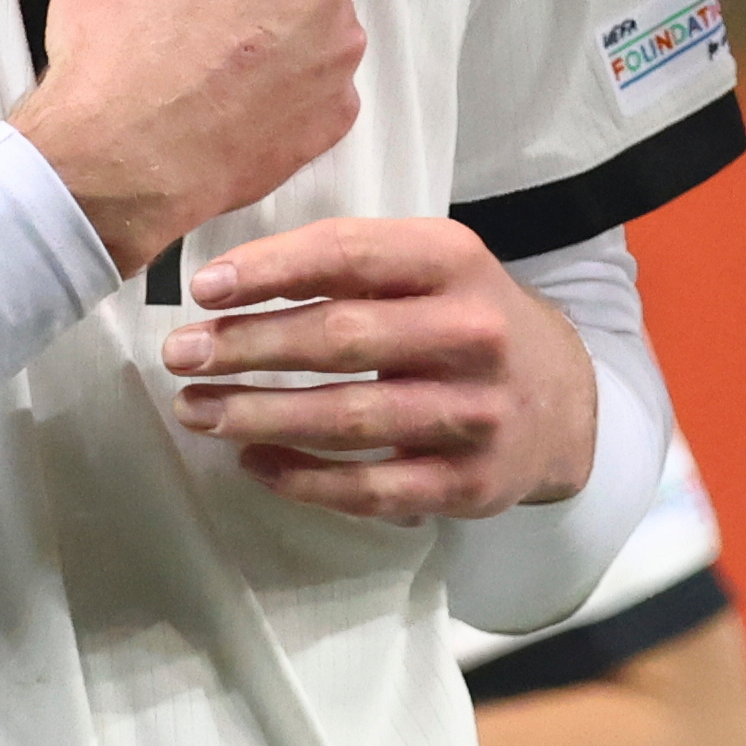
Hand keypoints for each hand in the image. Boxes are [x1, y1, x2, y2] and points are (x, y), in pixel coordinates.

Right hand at [11, 0, 362, 274]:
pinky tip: (236, 102)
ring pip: (309, 16)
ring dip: (275, 27)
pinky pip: (316, 81)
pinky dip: (285, 86)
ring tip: (214, 64)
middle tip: (191, 14)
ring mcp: (338, 45)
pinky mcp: (339, 109)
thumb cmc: (110, 35)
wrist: (122, 155)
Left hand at [160, 215, 596, 521]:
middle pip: (341, 339)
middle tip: (180, 353)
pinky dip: (302, 478)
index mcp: (456, 262)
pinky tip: (253, 462)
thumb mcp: (431, 267)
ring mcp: (475, 415)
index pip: (350, 256)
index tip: (204, 287)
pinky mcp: (469, 485)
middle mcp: (473, 334)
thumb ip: (350, 265)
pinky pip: (369, 490)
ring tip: (196, 409)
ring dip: (258, 414)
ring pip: (348, 419)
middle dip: (247, 347)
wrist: (565, 402)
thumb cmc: (465, 320)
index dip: (271, 269)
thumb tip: (228, 283)